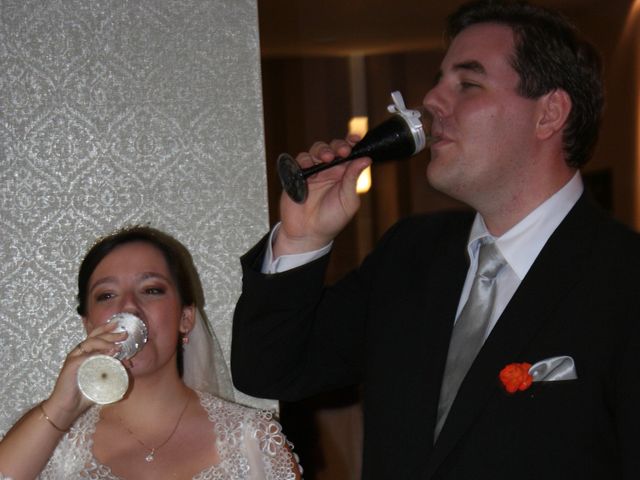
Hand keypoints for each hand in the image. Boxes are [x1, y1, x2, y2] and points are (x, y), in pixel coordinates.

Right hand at [42, 322, 125, 427]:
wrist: (67, 407)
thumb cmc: (84, 393)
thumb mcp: (102, 379)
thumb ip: (113, 369)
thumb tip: (128, 363)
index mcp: (85, 353)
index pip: (95, 336)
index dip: (106, 329)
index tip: (119, 325)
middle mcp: (78, 353)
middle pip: (94, 337)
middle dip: (110, 333)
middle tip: (124, 334)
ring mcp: (74, 358)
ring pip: (89, 343)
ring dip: (105, 343)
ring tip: (117, 347)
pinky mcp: (70, 366)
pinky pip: (83, 357)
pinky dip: (95, 355)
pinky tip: (105, 355)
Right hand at [275, 135, 371, 256]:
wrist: (308, 234)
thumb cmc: (330, 221)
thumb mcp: (348, 201)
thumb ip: (353, 179)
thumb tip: (366, 159)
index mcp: (343, 175)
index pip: (349, 153)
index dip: (351, 143)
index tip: (355, 139)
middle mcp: (328, 171)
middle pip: (331, 147)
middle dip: (337, 145)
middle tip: (342, 151)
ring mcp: (312, 172)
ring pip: (315, 150)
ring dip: (321, 150)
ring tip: (325, 159)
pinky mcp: (297, 176)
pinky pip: (298, 161)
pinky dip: (303, 160)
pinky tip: (308, 166)